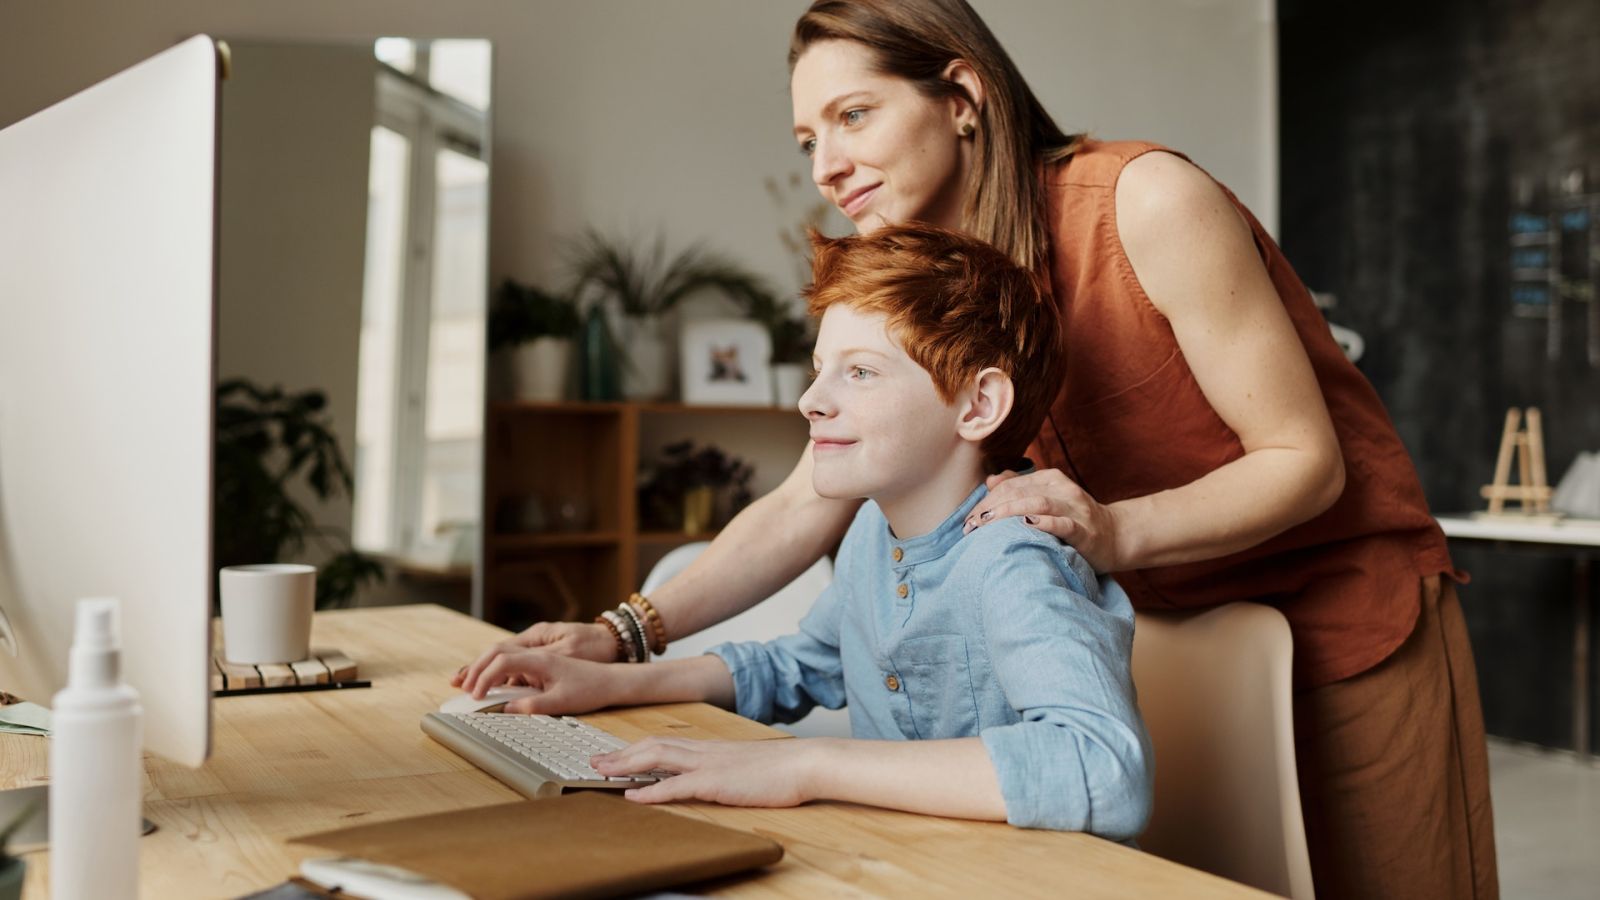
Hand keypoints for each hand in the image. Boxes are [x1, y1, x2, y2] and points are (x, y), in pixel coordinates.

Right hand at [455, 645, 620, 715]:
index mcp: (541, 657)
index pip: (503, 659)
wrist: (612, 679)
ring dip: (483, 668)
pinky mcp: (540, 662)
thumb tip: (506, 709)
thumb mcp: (563, 701)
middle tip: (457, 685)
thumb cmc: (590, 688)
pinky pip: (512, 663)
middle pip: (498, 652)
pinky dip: (496, 672)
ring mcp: (538, 654)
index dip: (484, 676)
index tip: (475, 695)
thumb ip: (533, 705)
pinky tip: (488, 685)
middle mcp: (538, 650)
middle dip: (476, 668)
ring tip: (463, 683)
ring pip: (503, 656)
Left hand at [591, 737, 824, 807]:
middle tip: (595, 761)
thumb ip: (727, 768)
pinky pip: (677, 785)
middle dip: (621, 754)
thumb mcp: (747, 766)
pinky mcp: (716, 782)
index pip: (666, 742)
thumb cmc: (783, 768)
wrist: (806, 763)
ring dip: (626, 765)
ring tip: (602, 772)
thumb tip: (714, 776)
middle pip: (653, 746)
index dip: (637, 748)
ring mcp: (709, 764)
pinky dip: (650, 791)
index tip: (616, 754)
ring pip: (657, 758)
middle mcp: (705, 751)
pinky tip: (633, 796)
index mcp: (711, 748)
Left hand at [964, 467, 1125, 571]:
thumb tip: (991, 481)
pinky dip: (1044, 523)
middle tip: (971, 526)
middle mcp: (1063, 489)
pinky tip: (1027, 525)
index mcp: (1051, 479)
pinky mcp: (1085, 531)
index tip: (969, 520)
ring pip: (1038, 503)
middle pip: (1020, 492)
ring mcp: (1075, 509)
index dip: (987, 500)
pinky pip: (1063, 524)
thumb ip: (1021, 488)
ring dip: (1009, 512)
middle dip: (991, 507)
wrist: (1116, 536)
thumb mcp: (1048, 498)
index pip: (1011, 484)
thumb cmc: (1074, 520)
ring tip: (988, 524)